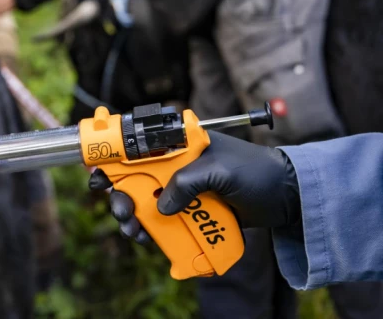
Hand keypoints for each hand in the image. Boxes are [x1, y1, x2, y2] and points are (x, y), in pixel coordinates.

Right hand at [88, 130, 300, 243]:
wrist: (287, 198)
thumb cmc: (257, 172)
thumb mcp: (221, 171)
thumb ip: (188, 182)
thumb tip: (160, 207)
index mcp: (179, 143)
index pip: (137, 143)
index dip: (112, 154)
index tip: (96, 170)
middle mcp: (175, 164)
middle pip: (133, 177)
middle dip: (120, 195)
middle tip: (122, 210)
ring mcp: (181, 189)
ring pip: (144, 203)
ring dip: (132, 218)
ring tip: (133, 231)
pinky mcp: (189, 212)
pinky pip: (162, 222)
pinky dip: (151, 232)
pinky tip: (148, 240)